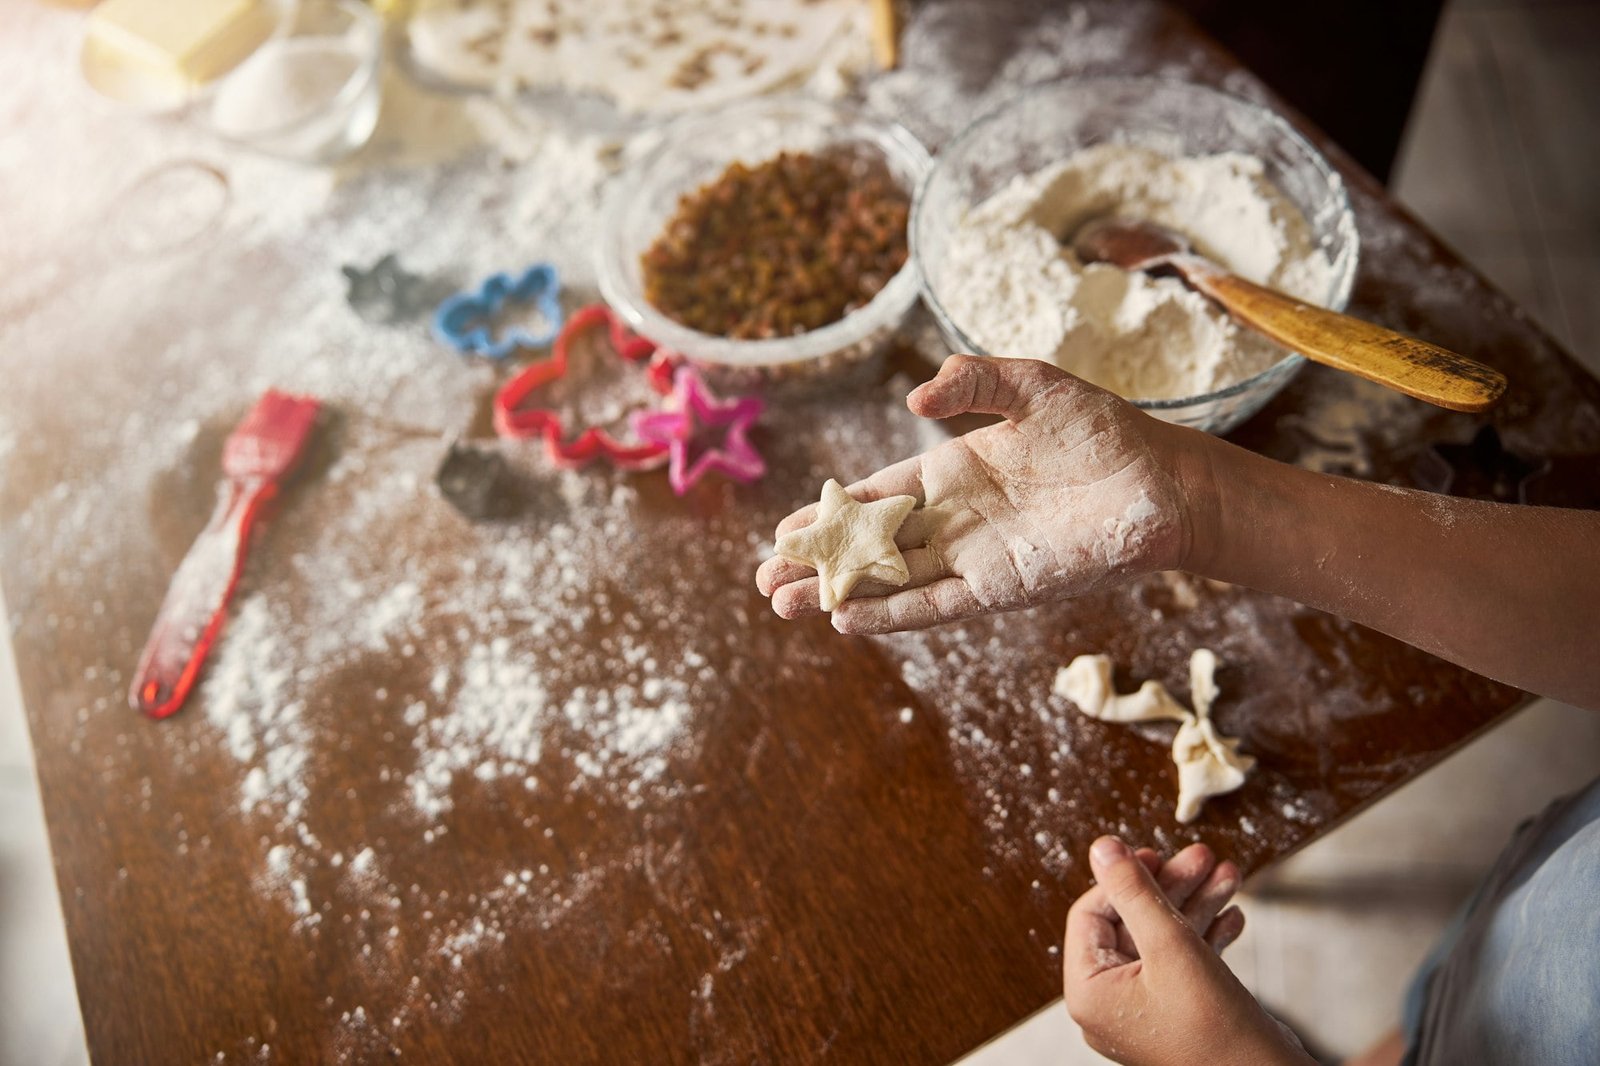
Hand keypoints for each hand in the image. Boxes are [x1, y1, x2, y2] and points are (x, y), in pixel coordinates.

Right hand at [755, 356, 1202, 633]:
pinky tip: (849, 620)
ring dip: (839, 594)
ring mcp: (975, 557)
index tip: (782, 529)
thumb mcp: (1031, 385)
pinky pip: (935, 605)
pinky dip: (893, 613)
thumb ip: (971, 383)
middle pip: (869, 546)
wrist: (1165, 483)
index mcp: (953, 473)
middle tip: (764, 580)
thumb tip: (911, 405)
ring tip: (784, 605)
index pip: (876, 497)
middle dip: (817, 562)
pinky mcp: (1002, 587)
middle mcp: (955, 520)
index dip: (829, 513)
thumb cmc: (1104, 431)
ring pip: (890, 581)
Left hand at [1063, 836, 1312, 1065]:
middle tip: (1204, 856)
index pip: (1091, 915)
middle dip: (1172, 887)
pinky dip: (1205, 936)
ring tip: (1229, 874)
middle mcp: (1110, 1004)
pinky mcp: (1176, 1015)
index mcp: (1089, 993)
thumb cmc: (1216, 1028)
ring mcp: (1144, 1011)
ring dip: (1195, 904)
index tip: (1156, 853)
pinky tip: (1233, 915)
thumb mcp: (1171, 944)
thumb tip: (1102, 847)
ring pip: (1162, 940)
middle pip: (1131, 924)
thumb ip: (1134, 892)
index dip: (1123, 878)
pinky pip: (1181, 965)